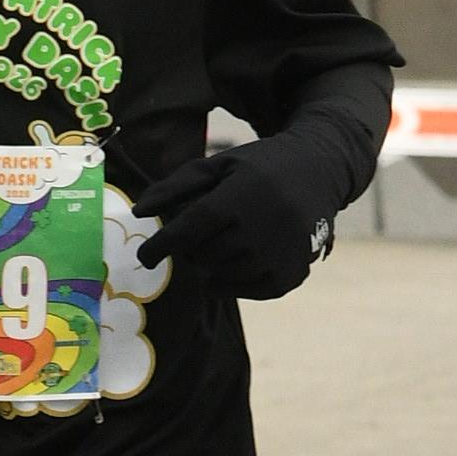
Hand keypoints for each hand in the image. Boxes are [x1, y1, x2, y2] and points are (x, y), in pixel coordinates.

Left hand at [140, 145, 336, 299]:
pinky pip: (244, 291)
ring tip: (223, 240)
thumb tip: (137, 212)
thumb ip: (174, 187)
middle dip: (191, 248)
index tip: (144, 256)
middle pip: (200, 256)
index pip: (186, 232)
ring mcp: (276, 256)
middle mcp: (258, 230)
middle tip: (200, 232)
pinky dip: (231, 281)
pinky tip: (235, 261)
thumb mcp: (217, 165)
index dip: (159, 246)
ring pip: (220, 275)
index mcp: (237, 199)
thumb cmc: (259, 167)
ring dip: (211, 263)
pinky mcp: (289, 274)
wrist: (319, 172)